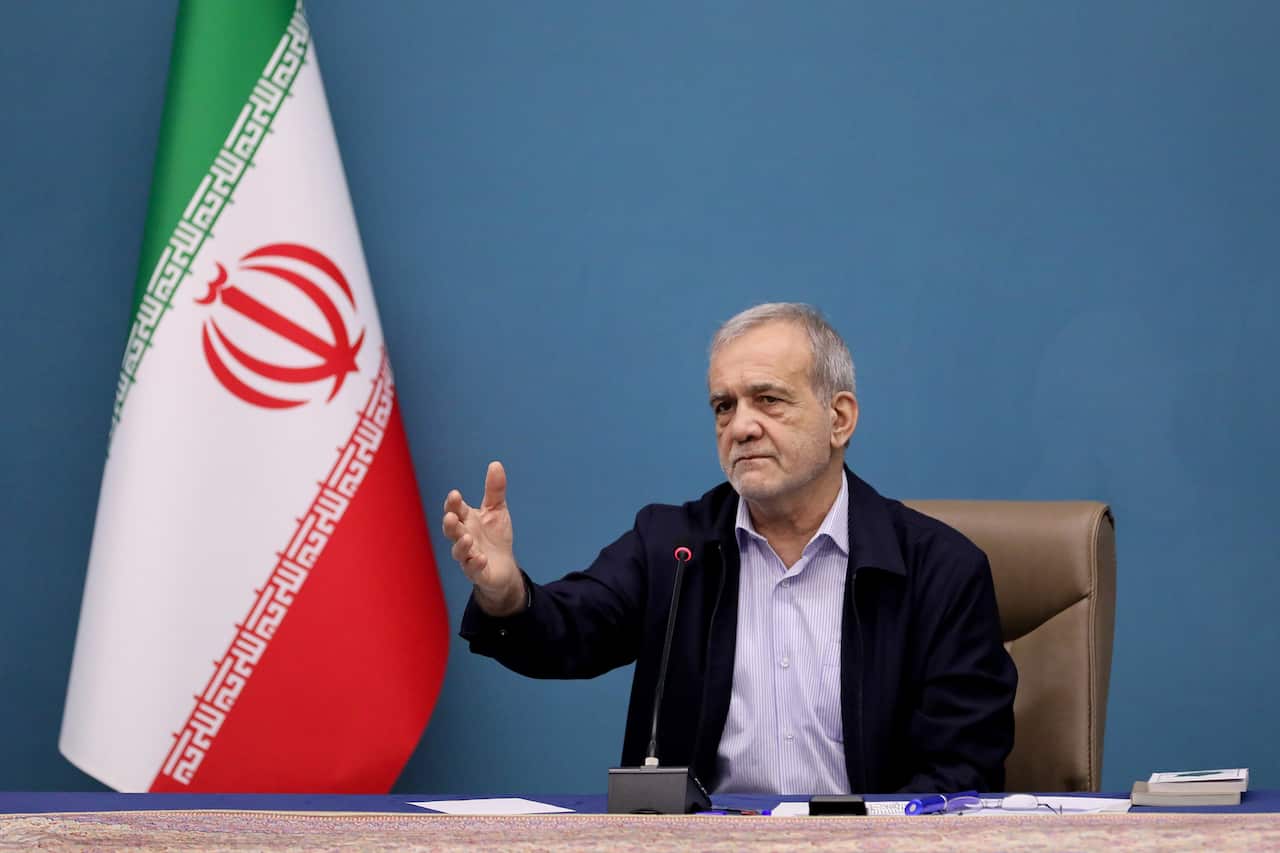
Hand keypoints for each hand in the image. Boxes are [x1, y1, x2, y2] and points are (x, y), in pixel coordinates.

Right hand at [442, 461, 523, 615]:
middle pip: (452, 531)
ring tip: (468, 538)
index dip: (453, 503)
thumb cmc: (495, 536)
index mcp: (466, 521)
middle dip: (450, 524)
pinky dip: (475, 564)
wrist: (504, 567)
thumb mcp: (497, 510)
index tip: (455, 495)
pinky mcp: (477, 573)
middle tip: (451, 516)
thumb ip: (495, 490)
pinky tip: (480, 558)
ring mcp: (468, 556)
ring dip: (461, 545)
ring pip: (459, 551)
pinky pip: (473, 570)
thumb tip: (496, 464)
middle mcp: (463, 537)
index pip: (456, 510)